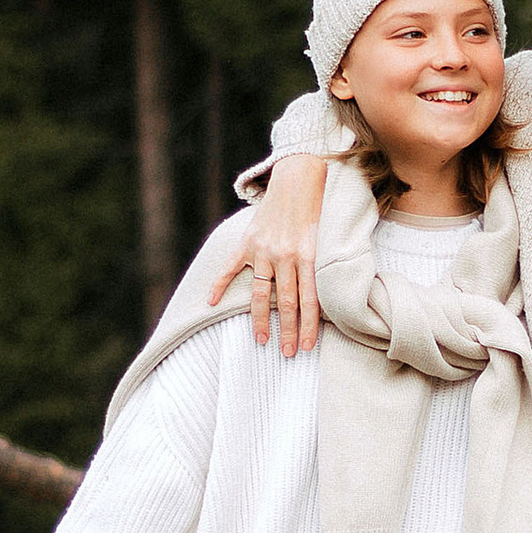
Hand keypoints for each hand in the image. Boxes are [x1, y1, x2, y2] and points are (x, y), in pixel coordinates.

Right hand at [205, 155, 325, 351]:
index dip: (308, 326)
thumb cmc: (313, 211)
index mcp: (306, 256)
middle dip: (288, 330)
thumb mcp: (321, 238)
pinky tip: (211, 302)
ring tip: (262, 340)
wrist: (297, 179)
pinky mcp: (247, 242)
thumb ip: (314, 266)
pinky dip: (219, 285)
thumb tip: (316, 298)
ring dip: (261, 320)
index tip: (308, 346)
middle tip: (288, 353)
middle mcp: (284, 256)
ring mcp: (263, 250)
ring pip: (261, 293)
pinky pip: (230, 268)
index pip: (308, 300)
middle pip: (286, 302)